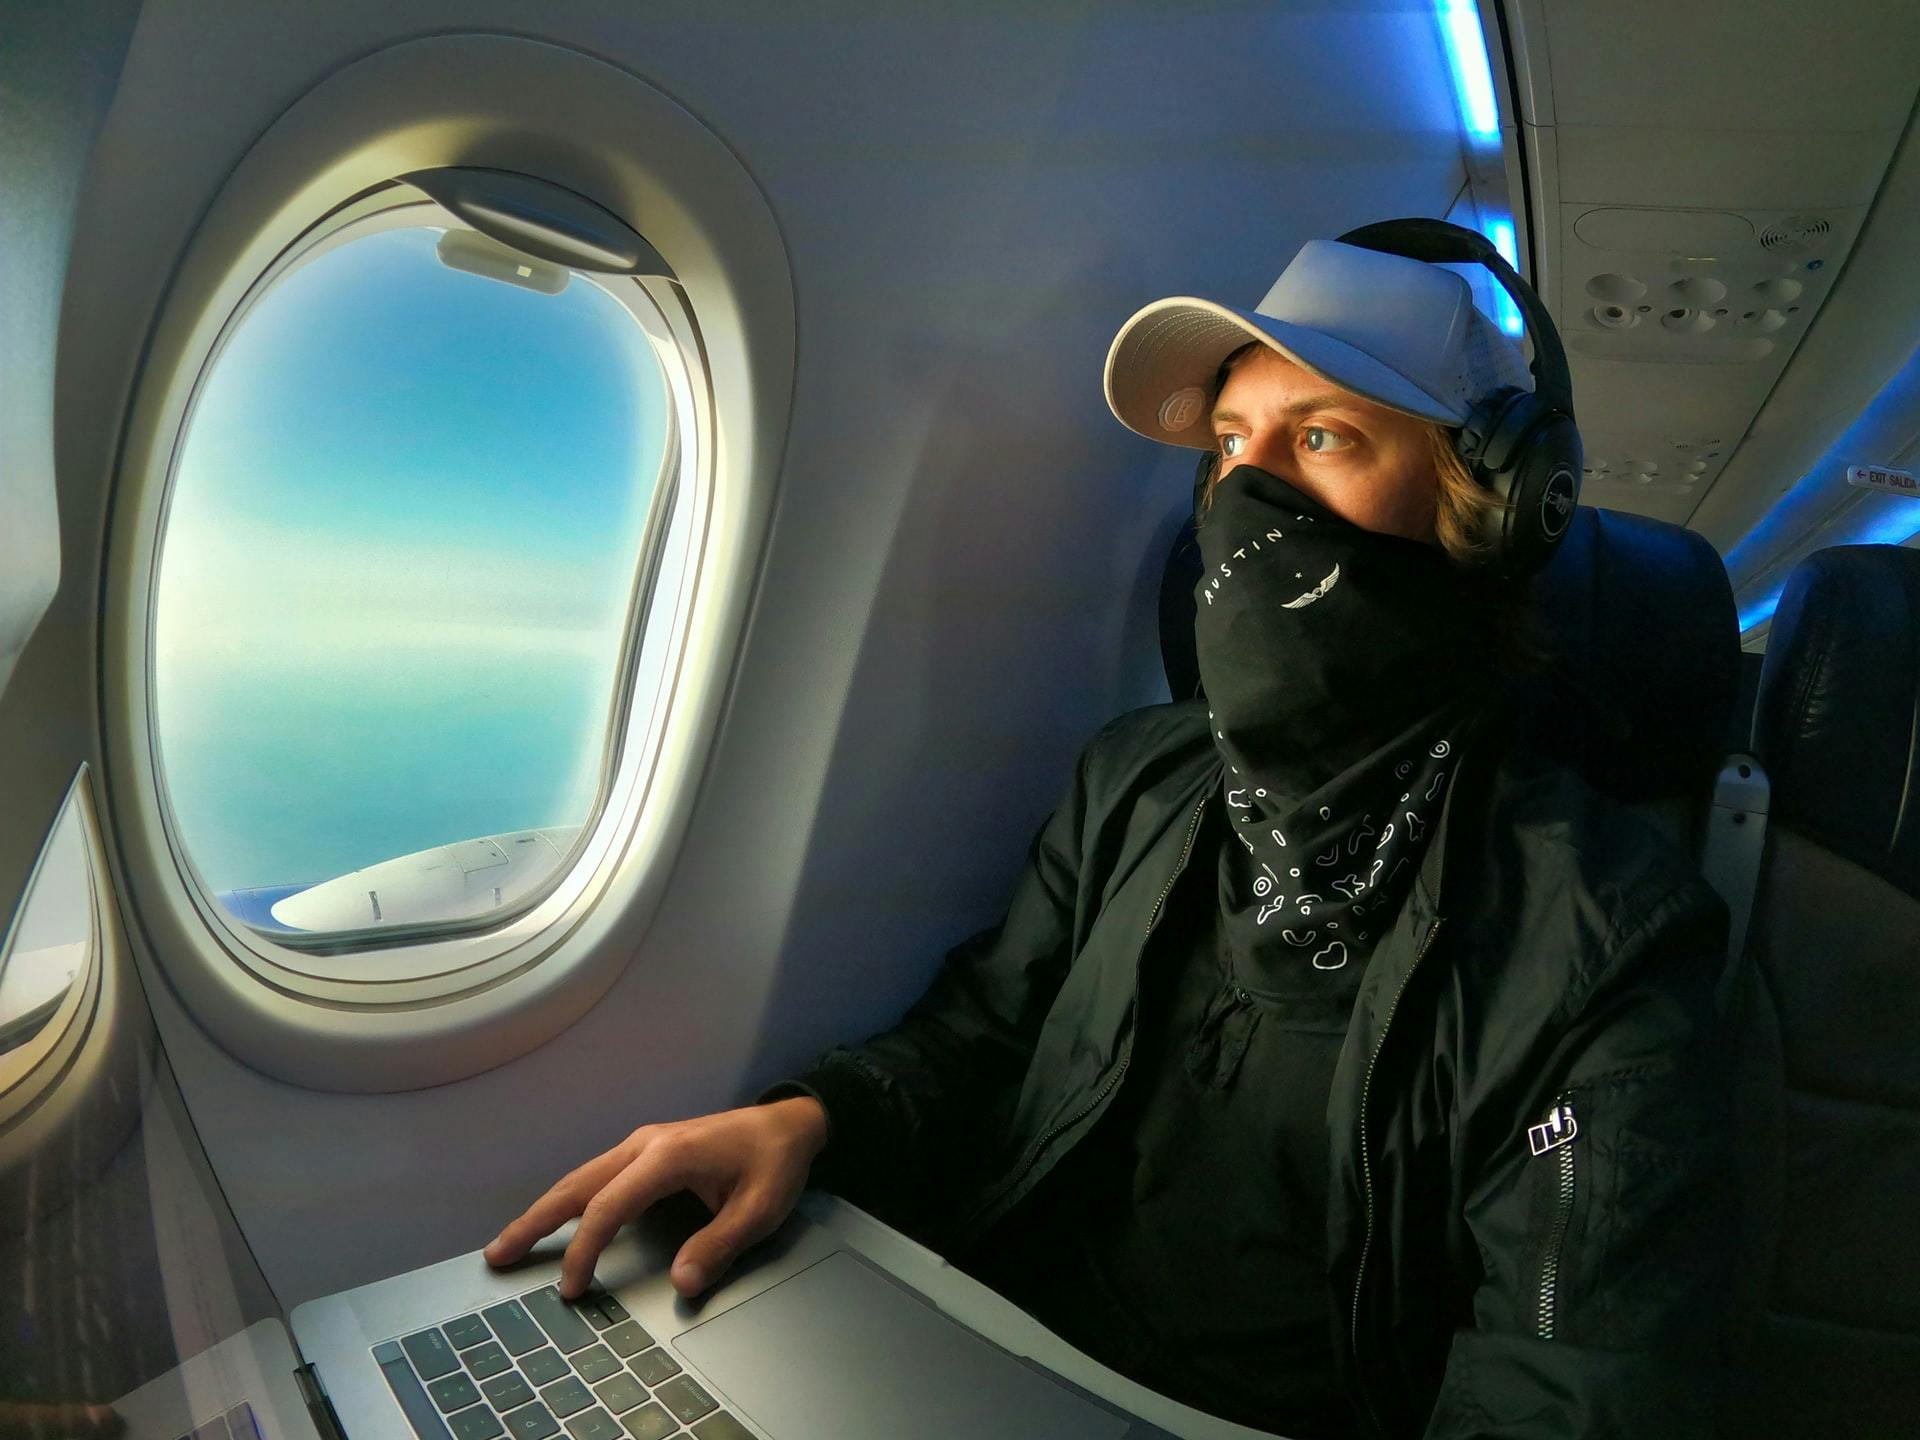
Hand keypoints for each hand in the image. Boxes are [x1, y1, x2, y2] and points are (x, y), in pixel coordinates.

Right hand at [485, 1097, 828, 1299]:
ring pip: (580, 1177)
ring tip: (511, 1241)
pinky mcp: (646, 1151)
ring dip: (544, 1210)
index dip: (585, 1250)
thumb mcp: (759, 1209)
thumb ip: (719, 1246)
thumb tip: (682, 1284)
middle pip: (576, 1184)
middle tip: (498, 1255)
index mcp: (668, 1156)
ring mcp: (642, 1144)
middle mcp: (645, 1145)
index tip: (571, 1288)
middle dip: (534, 1221)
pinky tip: (556, 1220)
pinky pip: (597, 1177)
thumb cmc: (775, 1163)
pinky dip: (569, 1200)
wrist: (789, 1124)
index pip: (609, 1207)